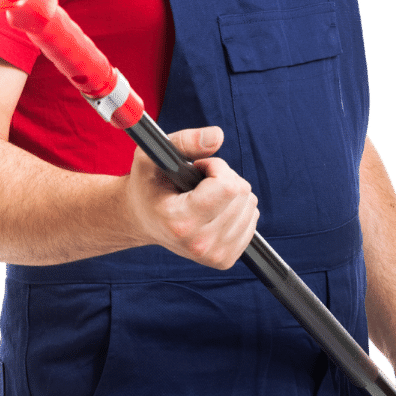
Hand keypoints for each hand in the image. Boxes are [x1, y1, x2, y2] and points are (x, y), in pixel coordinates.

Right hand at [125, 124, 258, 269]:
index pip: (228, 187)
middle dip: (224, 177)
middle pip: (241, 194)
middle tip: (198, 182)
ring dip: (231, 192)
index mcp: (179, 222)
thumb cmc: (147, 185)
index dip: (217, 167)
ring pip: (250, 205)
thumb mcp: (153, 156)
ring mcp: (214, 256)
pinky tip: (213, 209)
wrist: (143, 220)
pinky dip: (237, 207)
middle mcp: (198, 244)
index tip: (198, 168)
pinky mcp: (225, 260)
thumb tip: (218, 136)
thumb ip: (184, 141)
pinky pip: (252, 219)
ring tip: (204, 195)